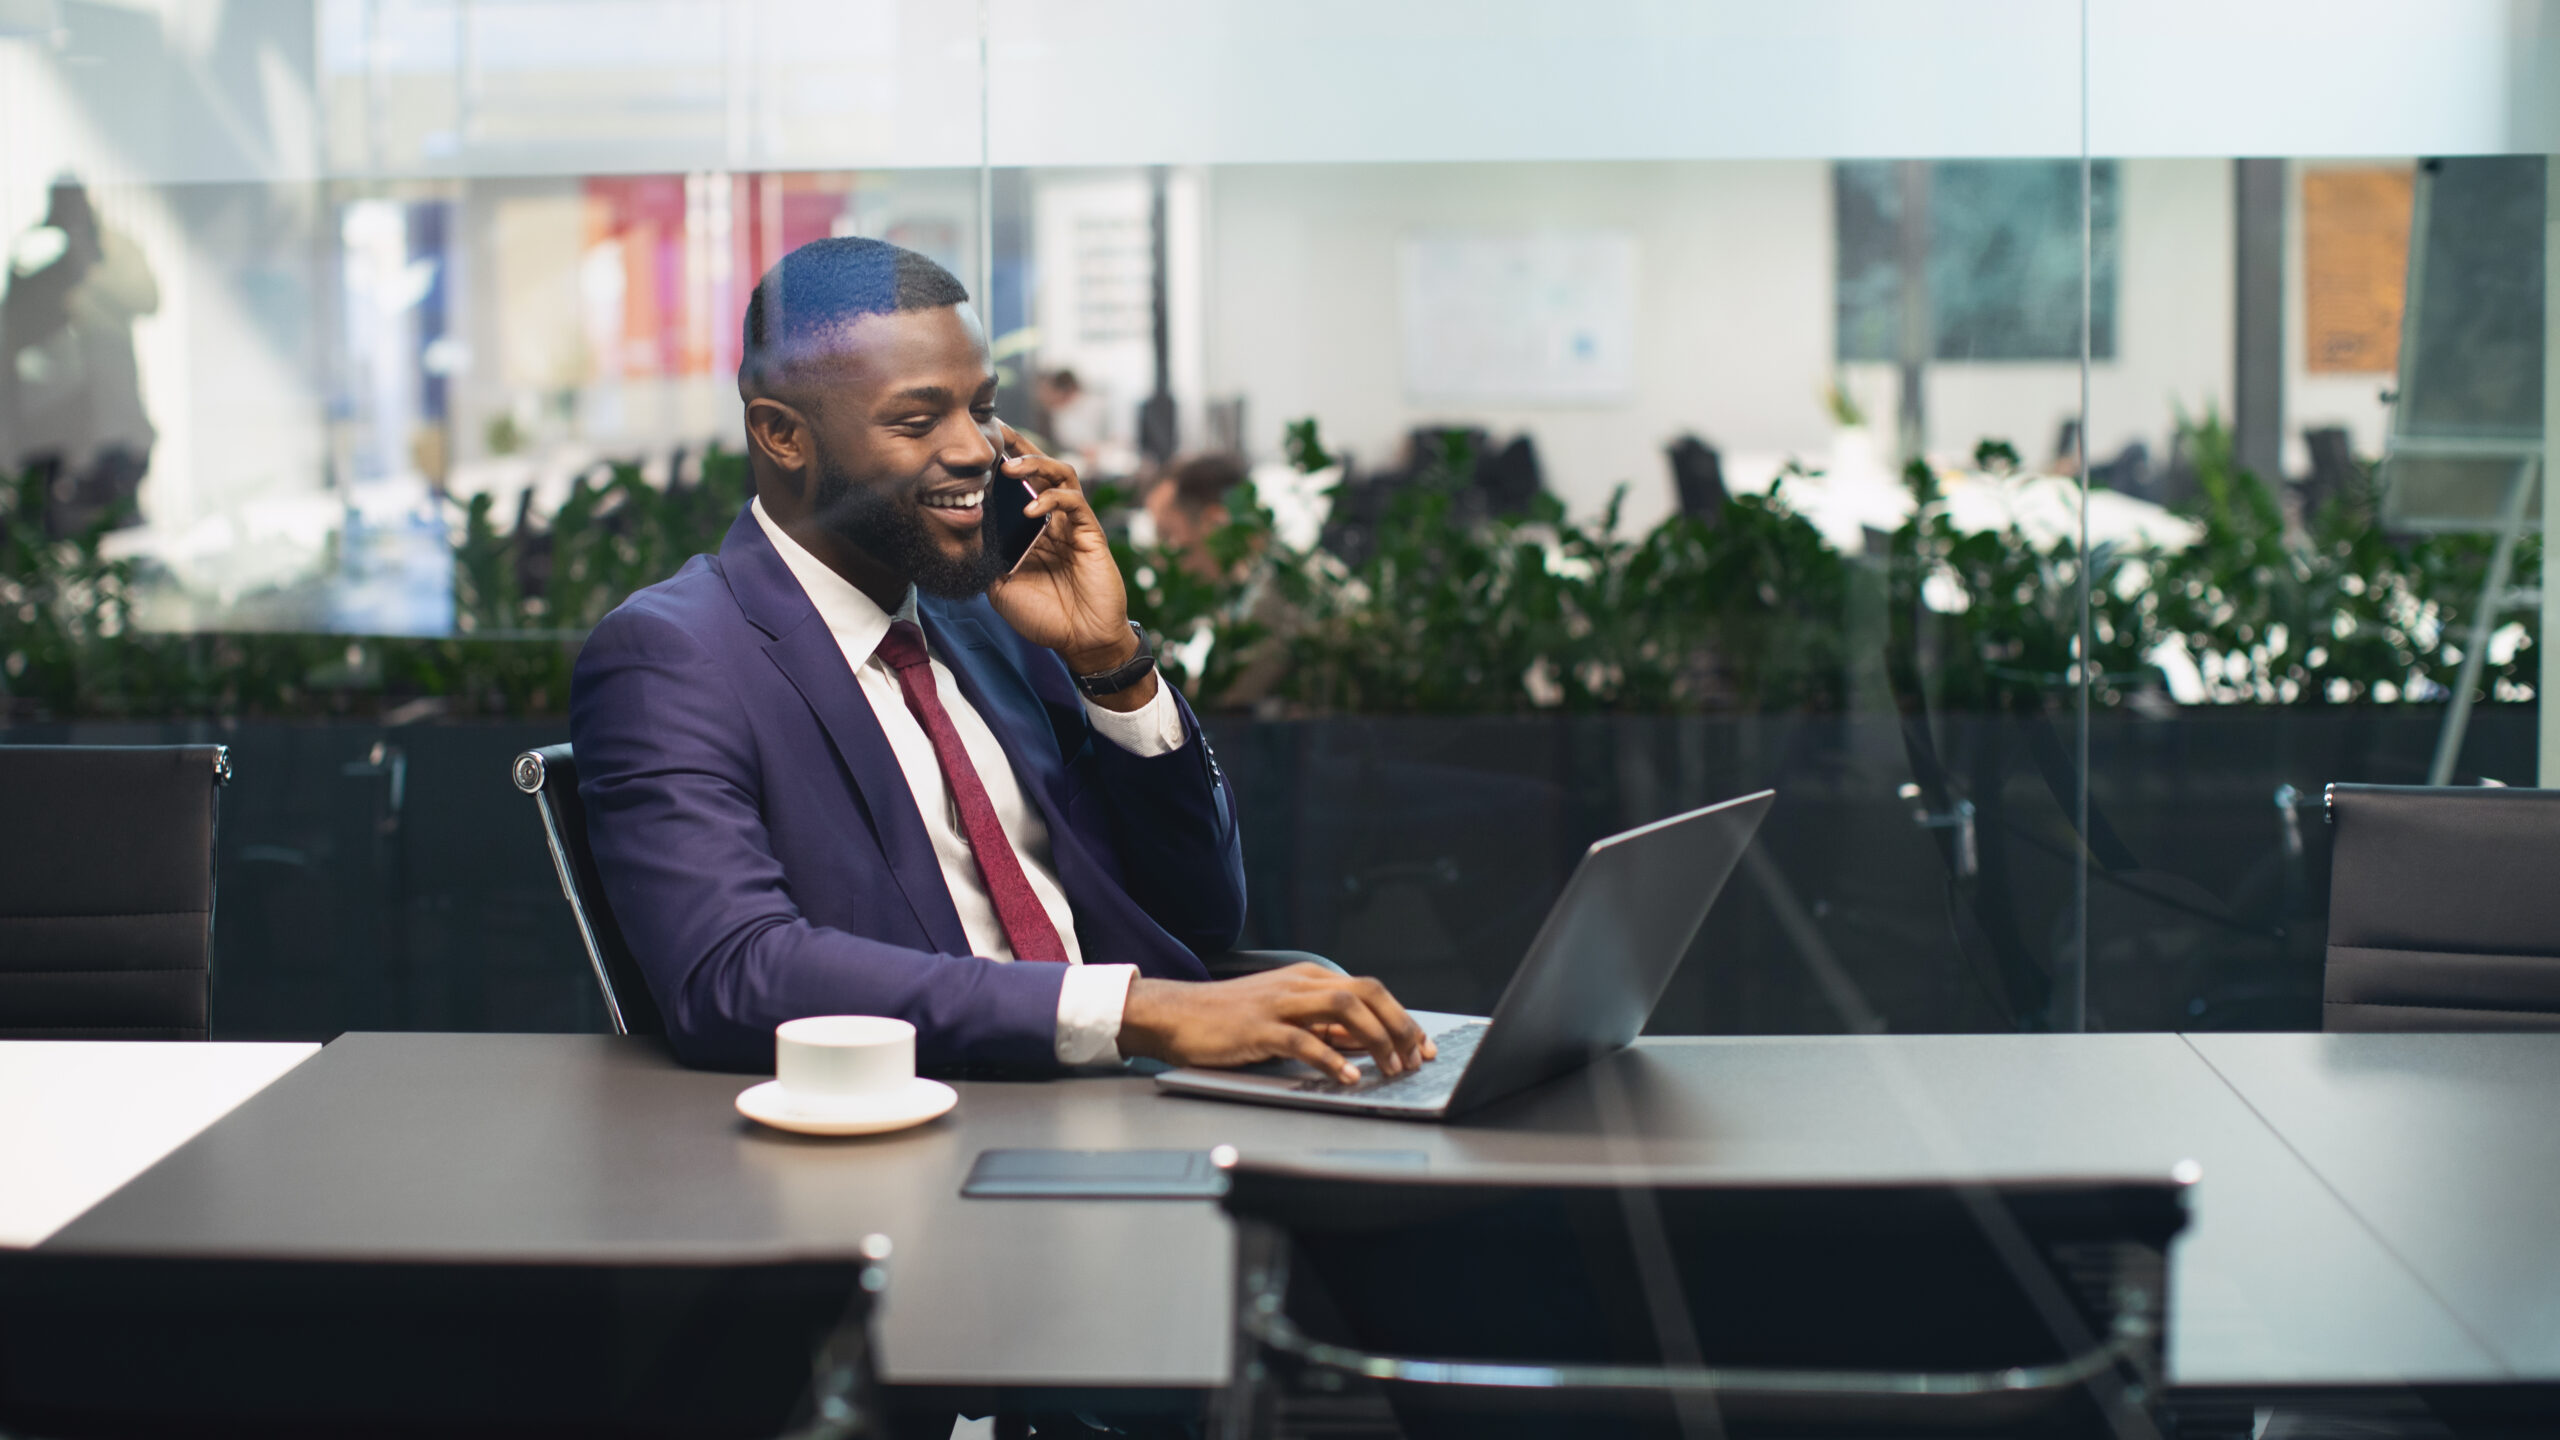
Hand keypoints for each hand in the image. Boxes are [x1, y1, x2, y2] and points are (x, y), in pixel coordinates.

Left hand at [982, 422, 1149, 703]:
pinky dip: (1052, 498)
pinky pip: (1073, 502)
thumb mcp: (1000, 589)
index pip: (1013, 486)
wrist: (1081, 641)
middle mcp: (1050, 520)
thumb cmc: (1045, 617)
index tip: (975, 447)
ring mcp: (1071, 523)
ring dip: (1035, 464)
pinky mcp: (1089, 532)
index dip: (998, 464)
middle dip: (1017, 447)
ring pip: (1059, 474)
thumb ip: (987, 561)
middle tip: (994, 433)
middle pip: (1037, 468)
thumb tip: (964, 537)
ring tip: (1009, 466)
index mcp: (1029, 530)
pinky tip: (1032, 508)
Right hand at [1117, 963, 1437, 1083]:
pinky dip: (1331, 1059)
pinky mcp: (1258, 1027)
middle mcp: (1299, 985)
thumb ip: (1323, 1027)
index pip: (1370, 990)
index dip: (1403, 1017)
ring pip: (1343, 1009)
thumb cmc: (1229, 1020)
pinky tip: (1348, 1076)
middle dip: (1398, 1025)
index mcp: (1308, 978)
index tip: (1423, 1046)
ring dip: (1375, 1039)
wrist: (1175, 1015)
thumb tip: (1368, 1045)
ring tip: (1391, 1068)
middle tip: (1414, 1059)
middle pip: (1365, 993)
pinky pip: (1304, 1040)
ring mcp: (1278, 1004)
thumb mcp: (1284, 1016)